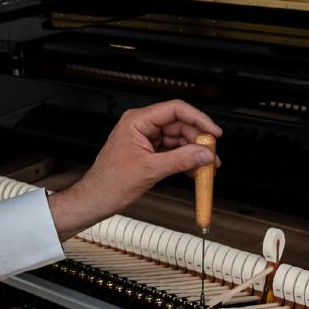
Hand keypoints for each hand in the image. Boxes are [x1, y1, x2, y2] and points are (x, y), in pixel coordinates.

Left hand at [47, 99, 221, 240]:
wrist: (96, 199)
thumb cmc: (109, 182)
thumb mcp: (150, 170)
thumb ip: (180, 160)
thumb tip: (203, 153)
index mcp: (136, 121)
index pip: (175, 110)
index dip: (198, 119)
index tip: (213, 131)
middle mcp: (141, 126)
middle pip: (179, 125)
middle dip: (198, 140)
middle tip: (211, 154)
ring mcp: (145, 139)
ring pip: (178, 139)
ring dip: (193, 152)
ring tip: (205, 166)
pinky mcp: (148, 152)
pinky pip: (172, 151)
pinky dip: (184, 160)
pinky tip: (193, 170)